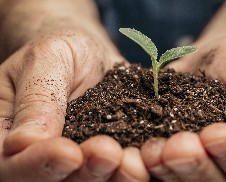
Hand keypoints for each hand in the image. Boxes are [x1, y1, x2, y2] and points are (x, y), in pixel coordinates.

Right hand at [0, 28, 149, 181]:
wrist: (88, 55)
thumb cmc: (59, 52)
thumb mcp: (44, 61)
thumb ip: (36, 99)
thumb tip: (23, 143)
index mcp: (9, 135)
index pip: (12, 164)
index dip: (37, 165)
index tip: (67, 152)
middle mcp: (43, 155)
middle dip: (84, 173)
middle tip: (107, 154)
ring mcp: (79, 159)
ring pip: (91, 179)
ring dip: (113, 175)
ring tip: (133, 160)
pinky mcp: (110, 155)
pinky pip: (120, 165)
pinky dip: (136, 164)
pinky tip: (149, 155)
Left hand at [140, 32, 225, 180]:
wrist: (219, 60)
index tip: (216, 135)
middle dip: (198, 167)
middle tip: (177, 148)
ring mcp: (210, 165)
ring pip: (191, 181)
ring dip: (171, 170)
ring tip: (153, 151)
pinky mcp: (181, 159)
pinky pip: (168, 169)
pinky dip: (153, 166)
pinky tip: (141, 153)